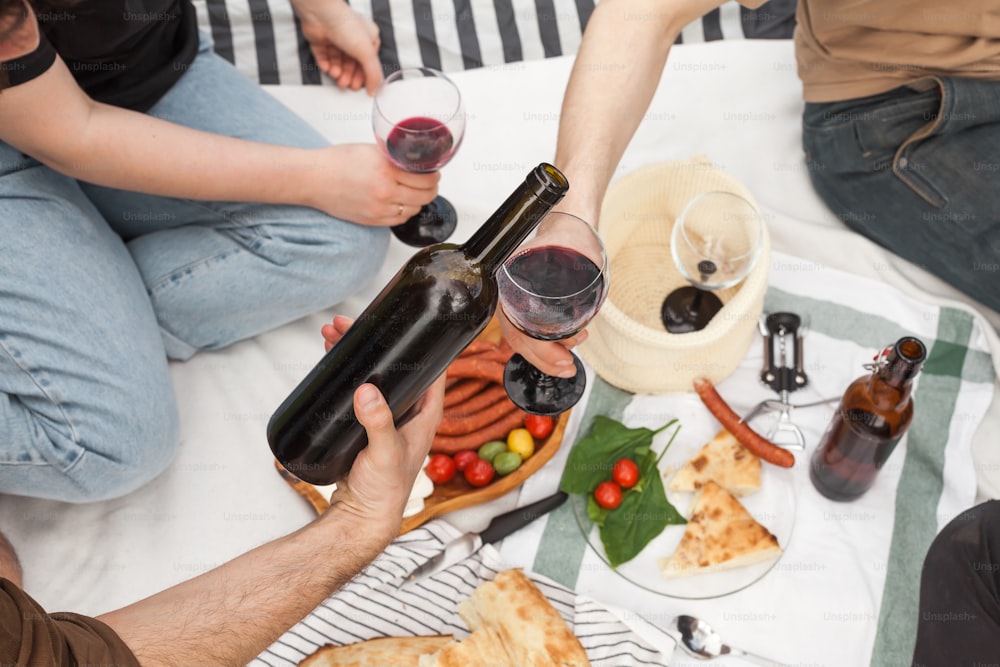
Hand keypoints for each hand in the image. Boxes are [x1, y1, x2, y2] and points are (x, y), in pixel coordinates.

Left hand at [291, 0, 382, 92]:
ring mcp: (336, 39)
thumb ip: (373, 75)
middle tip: (345, 85)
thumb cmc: (347, 27)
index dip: (363, 76)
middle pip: (352, 64)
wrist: (322, 15)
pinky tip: (327, 68)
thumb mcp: (367, 53)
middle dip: (348, 76)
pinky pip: (324, 58)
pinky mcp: (321, 41)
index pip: (367, 62)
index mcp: (368, 38)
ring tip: (336, 75)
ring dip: (337, 71)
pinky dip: (325, 65)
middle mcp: (353, 38)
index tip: (359, 86)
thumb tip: (374, 91)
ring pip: (338, 62)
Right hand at [310, 144, 438, 225]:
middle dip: (431, 189)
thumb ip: (394, 158)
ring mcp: (380, 208)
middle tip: (430, 183)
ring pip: (414, 209)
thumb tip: (414, 163)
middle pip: (425, 196)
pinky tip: (402, 203)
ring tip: (415, 193)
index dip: (434, 175)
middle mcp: (385, 190)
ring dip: (419, 201)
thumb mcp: (371, 150)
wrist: (315, 179)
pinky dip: (405, 212)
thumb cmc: (337, 162)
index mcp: (386, 169)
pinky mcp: (373, 220)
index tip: (433, 173)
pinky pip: (400, 219)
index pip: (425, 177)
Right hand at [322, 316, 444, 538]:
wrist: (362, 516)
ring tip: (331, 335)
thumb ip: (378, 422)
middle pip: (395, 364)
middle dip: (373, 341)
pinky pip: (359, 388)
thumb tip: (367, 391)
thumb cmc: (385, 491)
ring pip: (374, 374)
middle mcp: (410, 410)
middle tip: (345, 324)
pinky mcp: (367, 422)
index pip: (431, 366)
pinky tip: (332, 361)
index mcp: (426, 412)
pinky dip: (346, 372)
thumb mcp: (384, 452)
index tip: (396, 321)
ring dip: (356, 354)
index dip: (416, 341)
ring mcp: (388, 415)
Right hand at [496, 203, 594, 377]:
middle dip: (545, 359)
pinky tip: (563, 348)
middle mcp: (507, 293)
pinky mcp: (523, 304)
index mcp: (511, 282)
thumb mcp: (579, 257)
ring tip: (571, 357)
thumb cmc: (570, 238)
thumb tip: (584, 319)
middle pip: (519, 340)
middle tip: (568, 367)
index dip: (540, 351)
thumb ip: (580, 282)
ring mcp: (513, 299)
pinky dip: (543, 346)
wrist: (567, 227)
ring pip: (522, 339)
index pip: (518, 330)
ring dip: (546, 355)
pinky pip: (526, 331)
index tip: (564, 360)